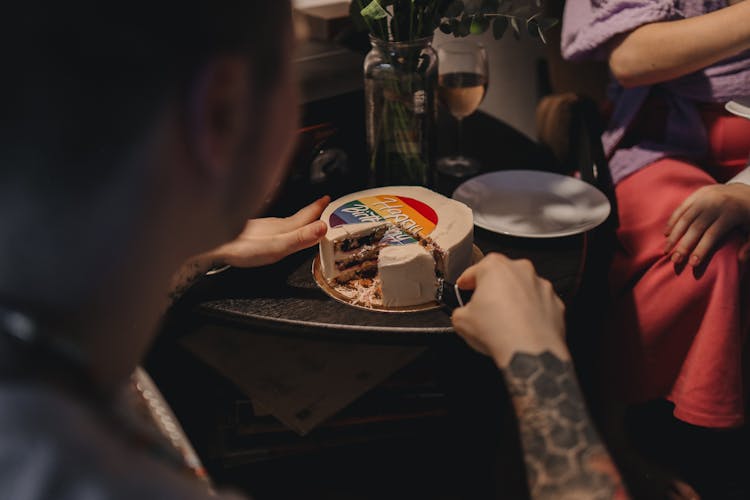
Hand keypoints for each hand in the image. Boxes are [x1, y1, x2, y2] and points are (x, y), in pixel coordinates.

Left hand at [211, 195, 329, 267]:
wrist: (212, 246)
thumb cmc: (243, 248)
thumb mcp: (277, 246)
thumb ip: (300, 238)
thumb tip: (324, 227)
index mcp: (283, 227)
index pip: (306, 215)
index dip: (318, 208)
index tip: (329, 198)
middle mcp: (274, 225)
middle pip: (297, 217)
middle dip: (311, 212)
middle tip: (323, 205)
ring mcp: (262, 229)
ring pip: (286, 222)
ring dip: (299, 220)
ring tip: (307, 219)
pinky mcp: (252, 234)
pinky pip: (275, 228)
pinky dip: (284, 227)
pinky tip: (279, 231)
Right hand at [450, 253, 566, 366]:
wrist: (530, 352)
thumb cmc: (499, 332)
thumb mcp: (461, 321)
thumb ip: (460, 311)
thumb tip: (463, 316)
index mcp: (495, 267)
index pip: (474, 271)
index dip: (466, 282)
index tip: (464, 287)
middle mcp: (521, 270)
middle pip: (501, 276)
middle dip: (492, 290)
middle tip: (483, 309)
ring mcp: (541, 286)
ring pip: (522, 289)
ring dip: (513, 300)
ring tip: (504, 322)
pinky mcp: (555, 303)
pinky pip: (538, 304)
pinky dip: (531, 313)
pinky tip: (521, 328)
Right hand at [664, 184, 749, 266]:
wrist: (748, 191)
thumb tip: (740, 259)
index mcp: (731, 213)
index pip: (711, 235)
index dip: (701, 250)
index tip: (692, 264)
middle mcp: (715, 204)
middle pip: (695, 227)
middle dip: (683, 245)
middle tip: (674, 260)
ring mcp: (705, 197)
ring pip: (685, 218)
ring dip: (673, 235)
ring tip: (666, 251)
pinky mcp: (698, 193)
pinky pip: (681, 208)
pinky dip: (672, 221)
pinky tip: (666, 234)